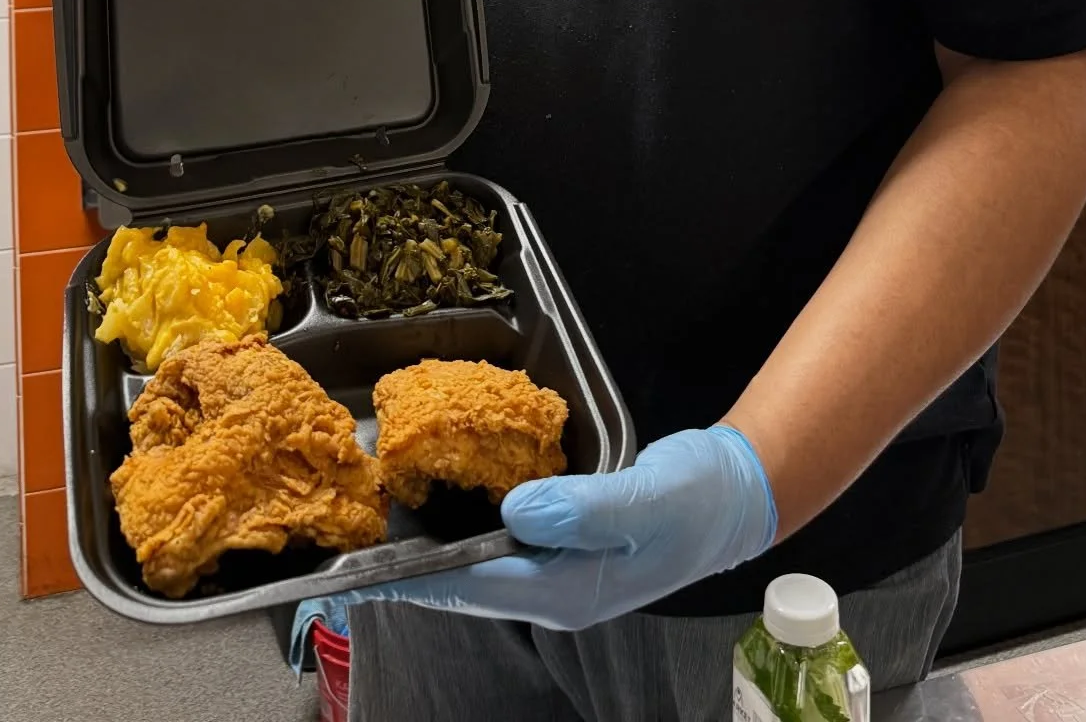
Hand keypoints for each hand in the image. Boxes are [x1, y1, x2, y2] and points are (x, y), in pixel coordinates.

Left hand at [349, 425, 774, 632]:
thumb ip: (580, 507)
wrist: (737, 494)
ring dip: (433, 554)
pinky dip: (468, 530)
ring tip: (379, 534)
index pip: (472, 587)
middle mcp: (556, 589)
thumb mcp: (644, 498)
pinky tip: (445, 508)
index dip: (412, 579)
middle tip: (349, 553)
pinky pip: (504, 543)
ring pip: (481, 566)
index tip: (358, 571)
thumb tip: (515, 510)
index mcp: (567, 591)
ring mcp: (562, 571)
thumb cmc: (695, 500)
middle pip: (466, 585)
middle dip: (408, 573)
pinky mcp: (568, 544)